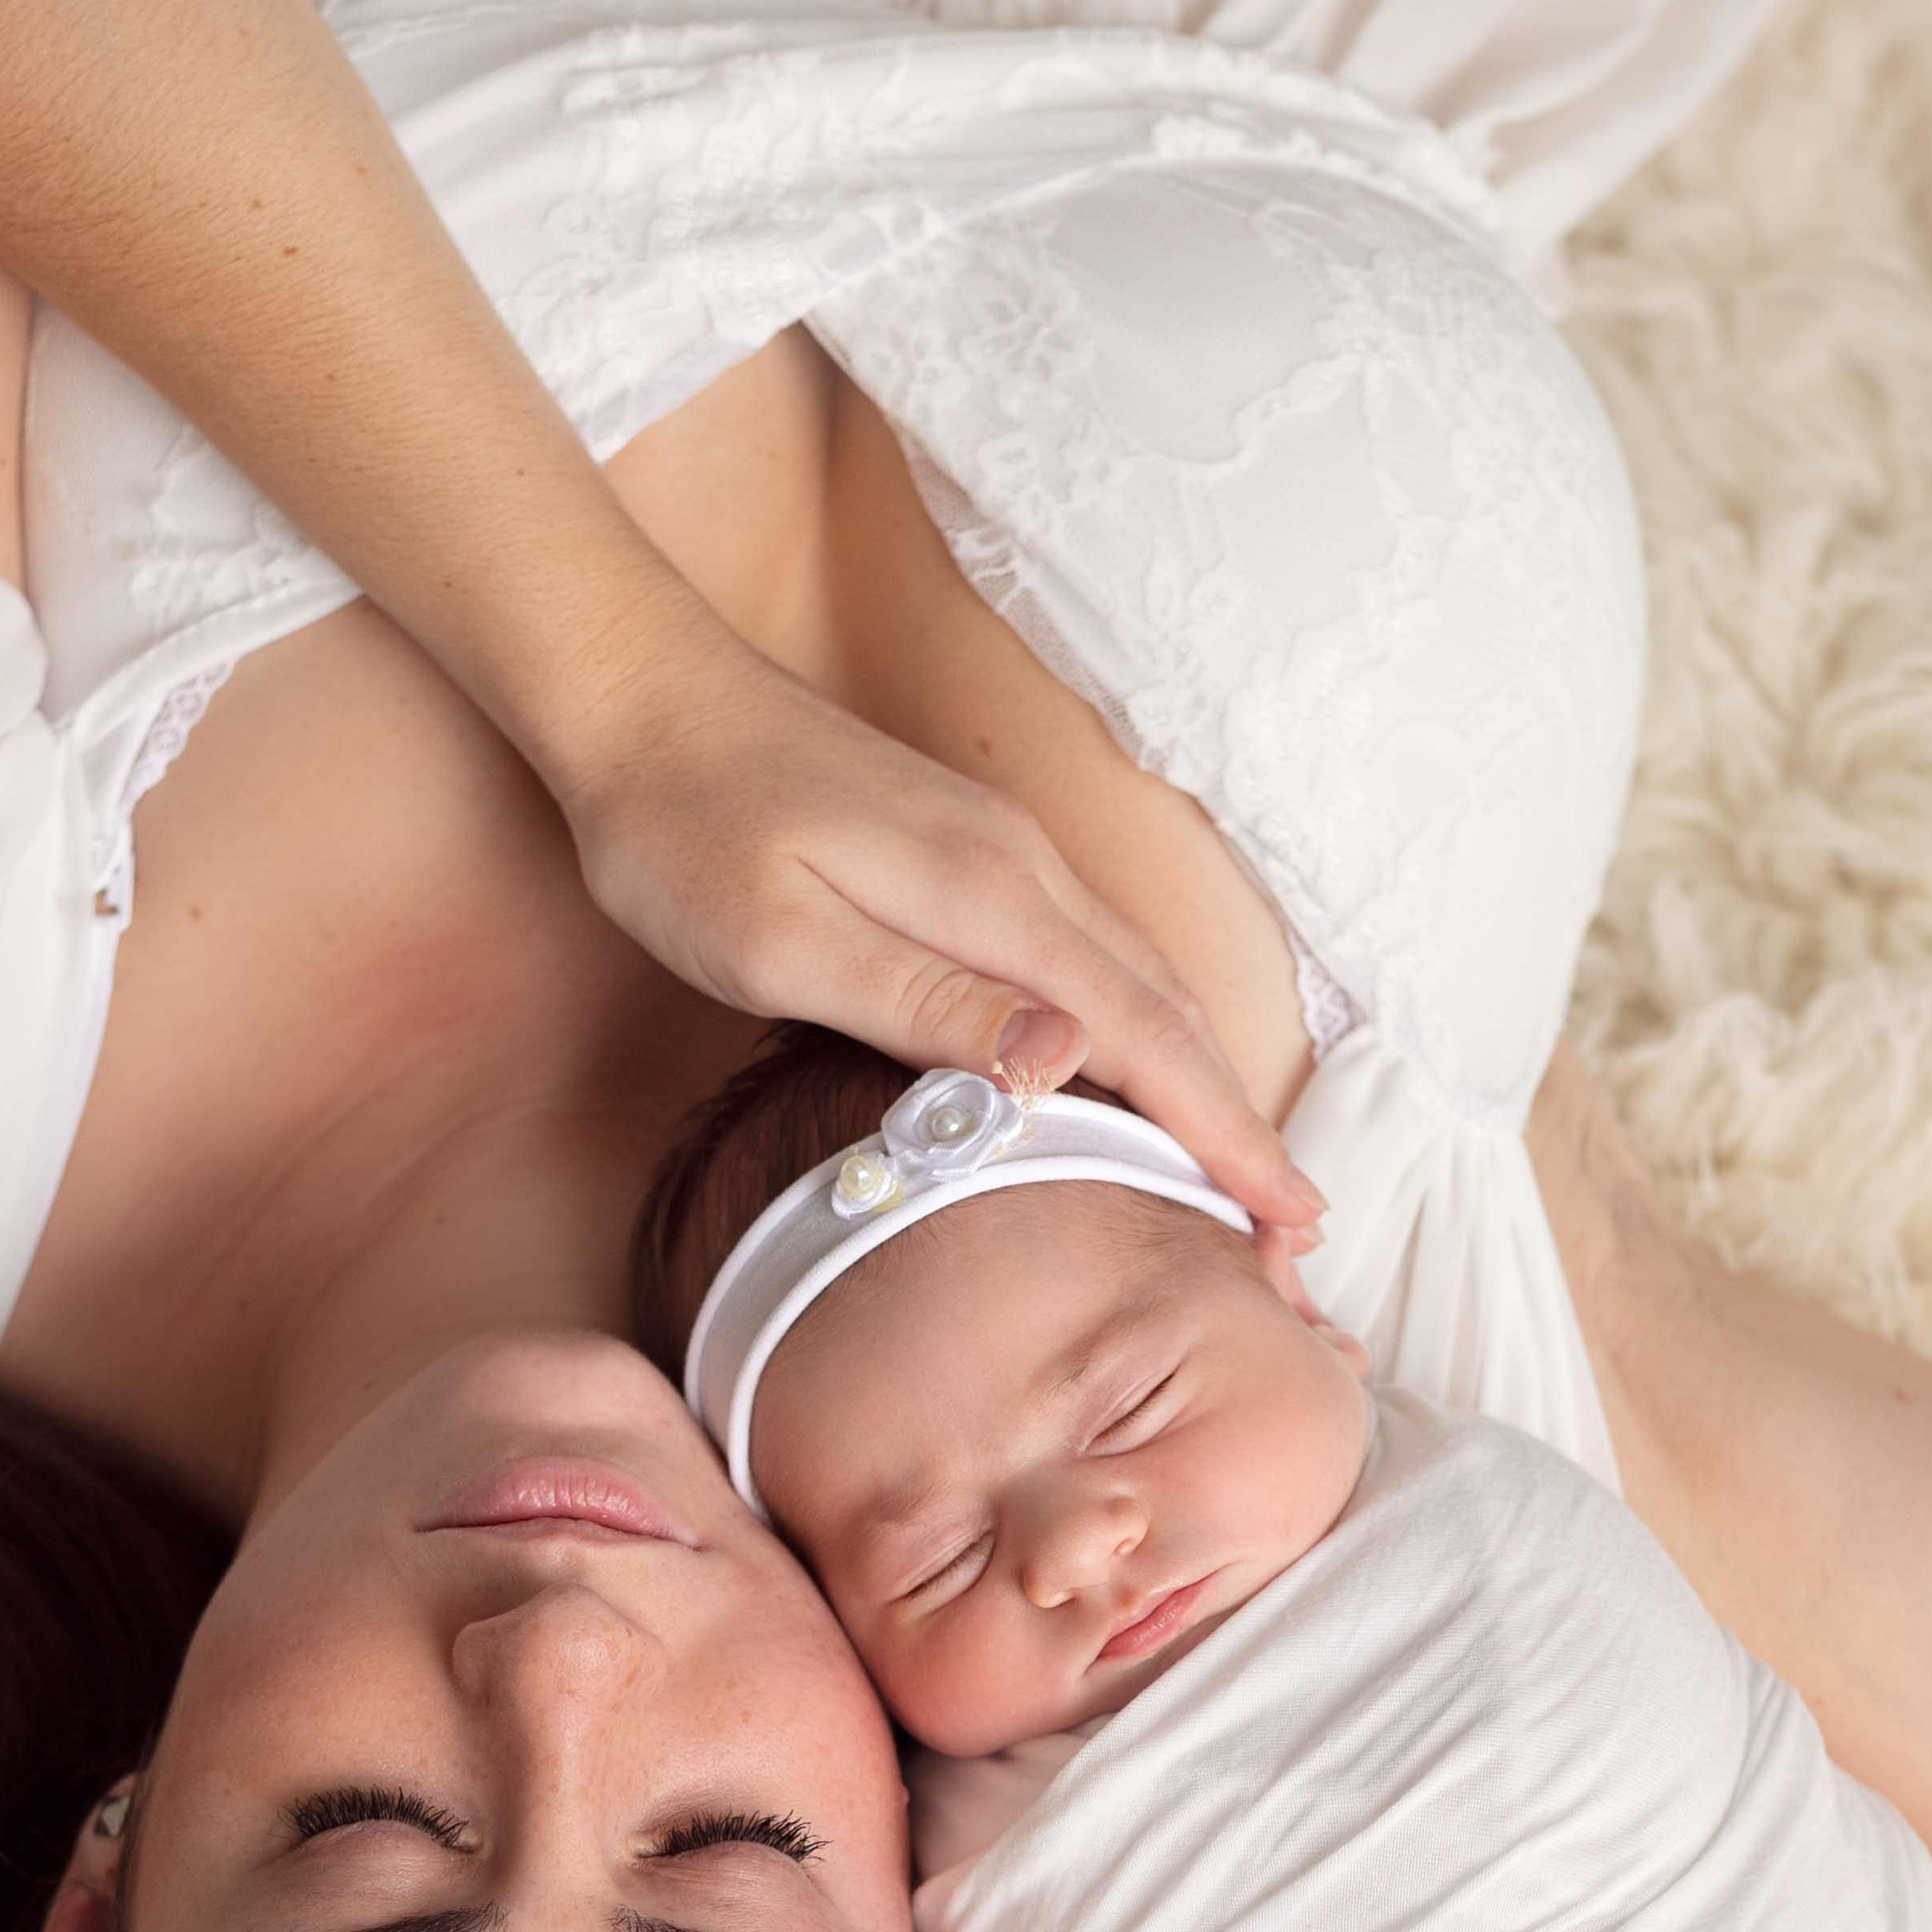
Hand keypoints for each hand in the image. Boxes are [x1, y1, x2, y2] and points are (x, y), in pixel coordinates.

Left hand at [537, 613, 1325, 1246]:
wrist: (641, 698)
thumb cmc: (684, 829)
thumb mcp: (783, 941)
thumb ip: (924, 1003)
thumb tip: (1064, 1060)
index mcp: (990, 899)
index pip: (1143, 1038)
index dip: (1220, 1135)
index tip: (1286, 1219)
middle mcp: (1024, 870)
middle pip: (1168, 1012)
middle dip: (1237, 1125)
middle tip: (1290, 1233)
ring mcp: (1005, 856)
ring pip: (1138, 982)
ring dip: (1200, 1081)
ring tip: (1240, 1174)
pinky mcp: (973, 856)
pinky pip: (1093, 957)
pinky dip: (1144, 1032)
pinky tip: (1142, 1076)